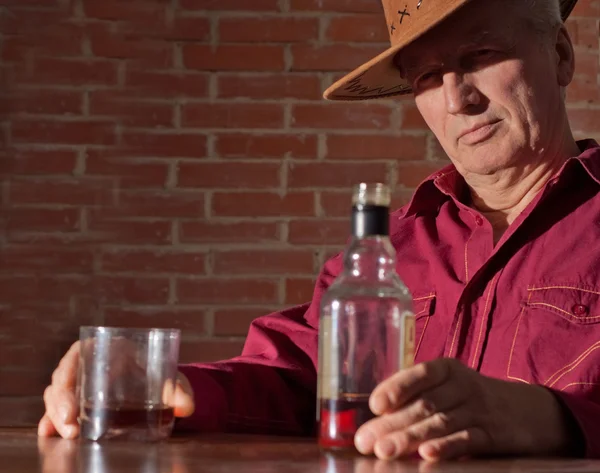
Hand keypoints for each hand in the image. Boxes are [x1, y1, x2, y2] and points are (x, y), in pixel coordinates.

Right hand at [38, 341, 194, 438]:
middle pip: (63, 378)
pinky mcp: (78, 402)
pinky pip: (57, 409)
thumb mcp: (170, 379)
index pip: (78, 353)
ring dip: (55, 414)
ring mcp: (80, 383)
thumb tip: (186, 407)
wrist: (161, 387)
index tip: (73, 399)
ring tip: (67, 434)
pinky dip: (51, 420)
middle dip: (60, 403)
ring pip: (56, 394)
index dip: (69, 373)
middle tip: (69, 426)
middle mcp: (89, 364)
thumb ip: (179, 390)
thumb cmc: (161, 375)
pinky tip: (47, 433)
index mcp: (107, 348)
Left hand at [354, 358, 575, 460]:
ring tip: (385, 451)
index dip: (396, 388)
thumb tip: (376, 421)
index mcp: (446, 370)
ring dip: (409, 438)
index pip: (419, 374)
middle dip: (392, 423)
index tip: (374, 406)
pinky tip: (427, 455)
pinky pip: (468, 439)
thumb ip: (419, 399)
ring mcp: (480, 409)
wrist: (533, 413)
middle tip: (366, 441)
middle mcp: (463, 385)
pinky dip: (446, 447)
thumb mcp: (450, 389)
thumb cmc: (474, 400)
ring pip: (440, 423)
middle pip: (424, 403)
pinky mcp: (495, 434)